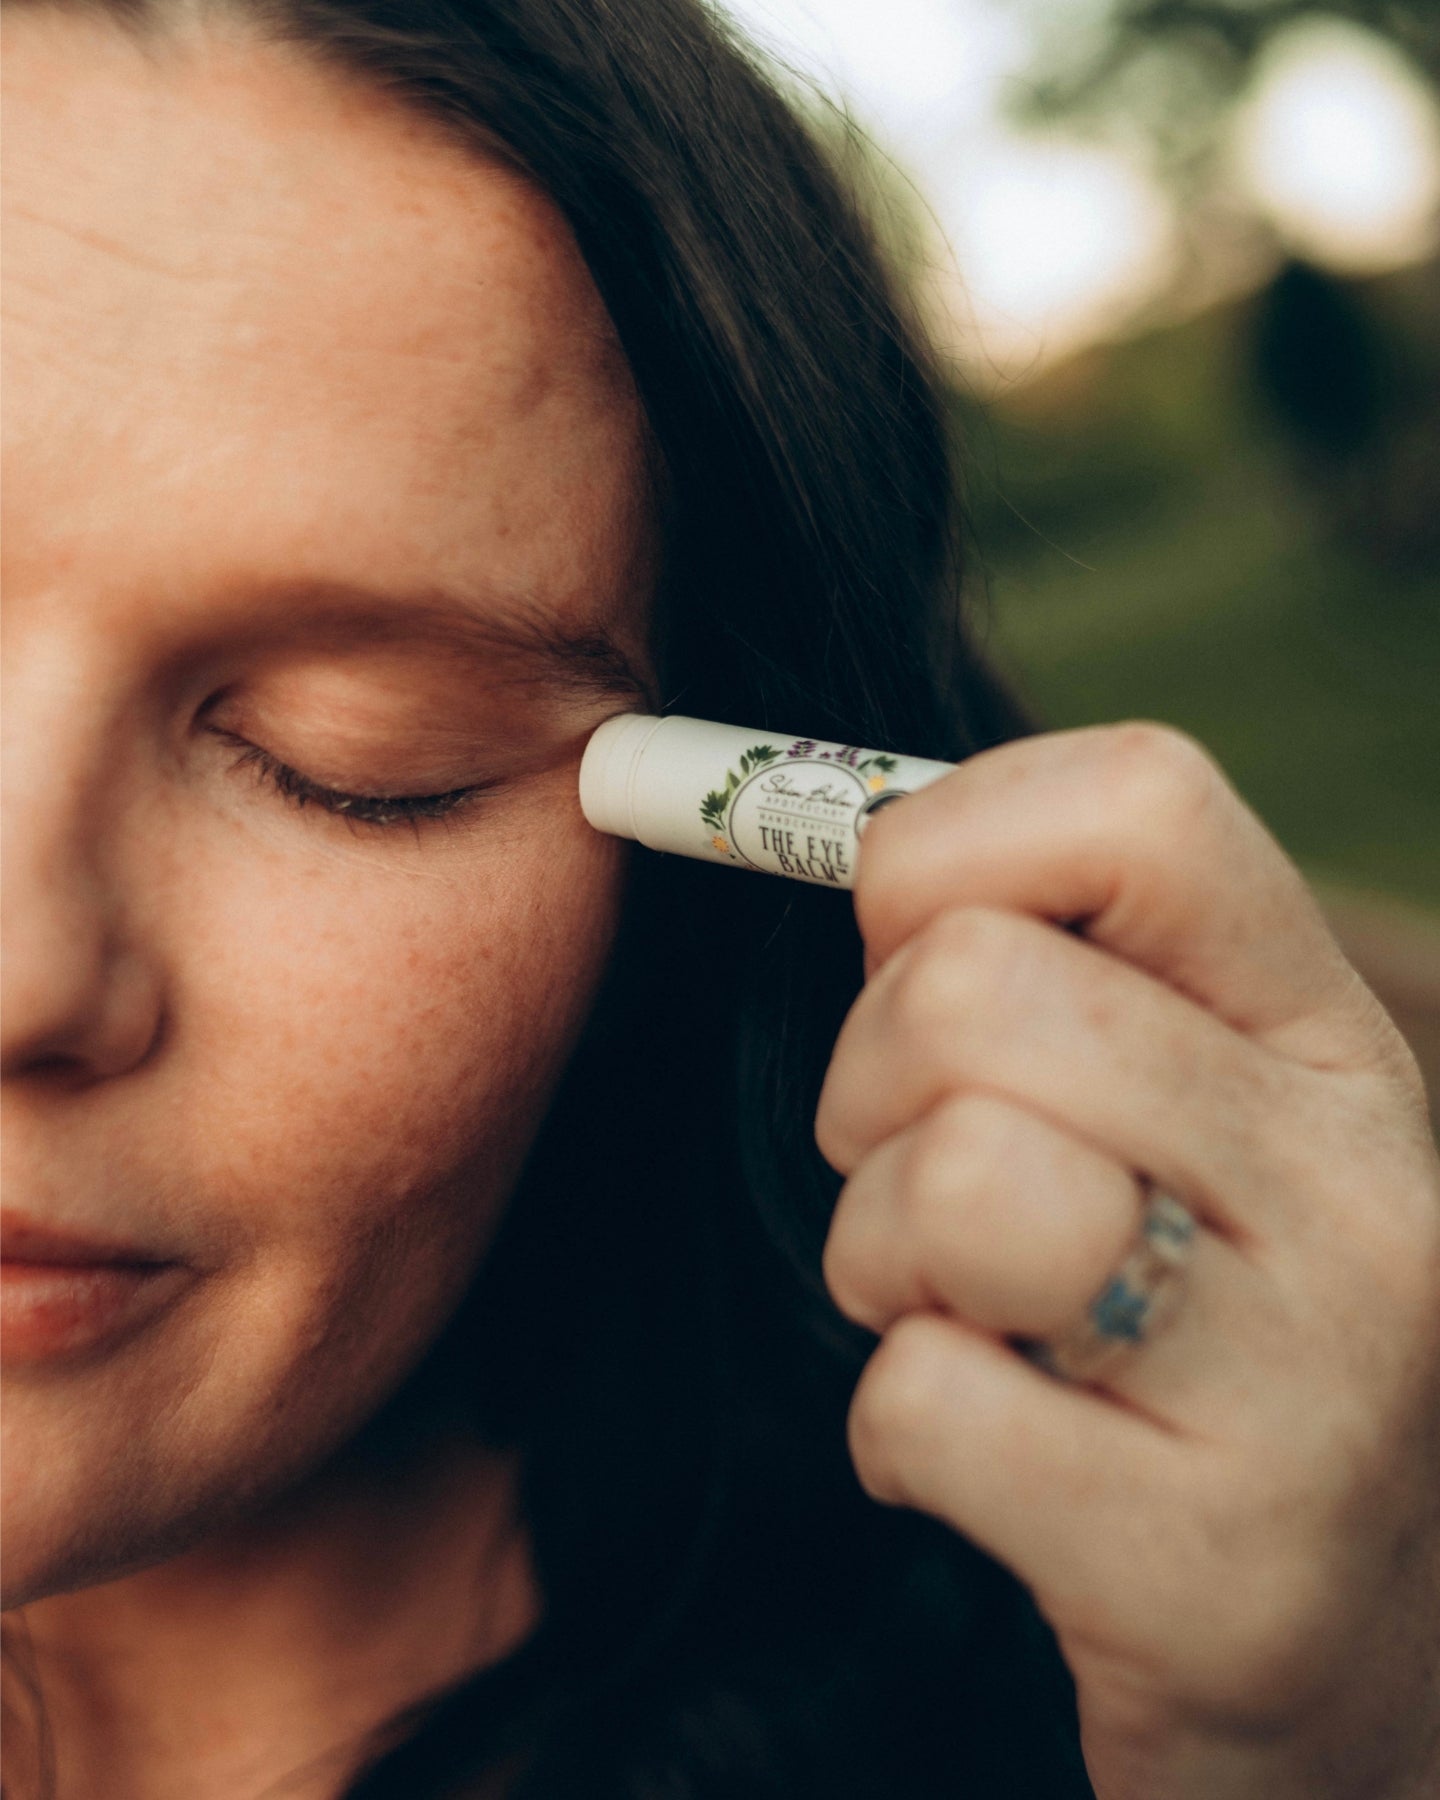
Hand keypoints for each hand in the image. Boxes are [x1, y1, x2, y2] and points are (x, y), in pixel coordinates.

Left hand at [814, 722, 1439, 1799]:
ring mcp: (1312, 1385)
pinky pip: (921, 1403)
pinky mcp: (1221, 1572)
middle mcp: (1360, 1188)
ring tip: (961, 1316)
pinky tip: (988, 1464)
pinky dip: (897, 1434)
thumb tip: (805, 829)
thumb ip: (1038, 971)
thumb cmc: (1177, 1324)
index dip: (943, 849)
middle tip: (926, 1188)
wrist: (1326, 1647)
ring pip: (951, 1183)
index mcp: (1329, 1040)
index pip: (1140, 800)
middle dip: (868, 1089)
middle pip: (970, 992)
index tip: (909, 954)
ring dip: (881, 1258)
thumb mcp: (1164, 1118)